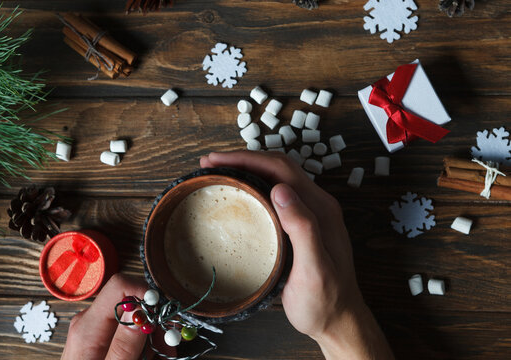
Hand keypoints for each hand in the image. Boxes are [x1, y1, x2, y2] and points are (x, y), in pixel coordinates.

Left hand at [62, 274, 175, 359]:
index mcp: (88, 326)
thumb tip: (140, 308)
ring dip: (154, 338)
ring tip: (162, 359)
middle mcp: (90, 321)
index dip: (146, 294)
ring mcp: (96, 330)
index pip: (120, 285)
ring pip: (135, 320)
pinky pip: (128, 333)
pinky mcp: (101, 340)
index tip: (163, 318)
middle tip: (168, 350)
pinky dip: (144, 346)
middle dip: (155, 323)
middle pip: (132, 303)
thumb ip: (124, 343)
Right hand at [200, 151, 393, 359]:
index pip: (281, 168)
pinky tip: (238, 191)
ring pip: (276, 177)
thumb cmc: (325, 300)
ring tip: (218, 170)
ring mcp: (310, 212)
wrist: (338, 319)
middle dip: (243, 158)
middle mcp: (316, 204)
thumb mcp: (314, 269)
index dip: (247, 159)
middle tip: (209, 162)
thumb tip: (280, 189)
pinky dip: (253, 184)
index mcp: (320, 209)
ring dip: (247, 168)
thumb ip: (303, 228)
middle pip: (278, 166)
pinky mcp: (301, 223)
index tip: (216, 160)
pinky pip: (275, 193)